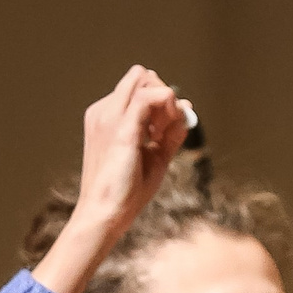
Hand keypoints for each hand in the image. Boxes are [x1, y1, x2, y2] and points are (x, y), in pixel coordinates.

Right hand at [31, 66, 192, 292]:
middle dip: (164, 97)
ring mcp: (110, 116)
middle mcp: (104, 111)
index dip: (160, 102)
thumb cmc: (126, 191)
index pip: (138, 88)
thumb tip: (187, 109)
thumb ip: (170, 134)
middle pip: (142, 78)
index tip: (167, 129)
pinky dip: (169, 105)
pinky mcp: (122, 127)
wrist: (106, 213)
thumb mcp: (155, 157)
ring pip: (146, 81)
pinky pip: (150, 96)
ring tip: (167, 132)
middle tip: (169, 129)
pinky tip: (170, 127)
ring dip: (167, 101)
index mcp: (107, 117)